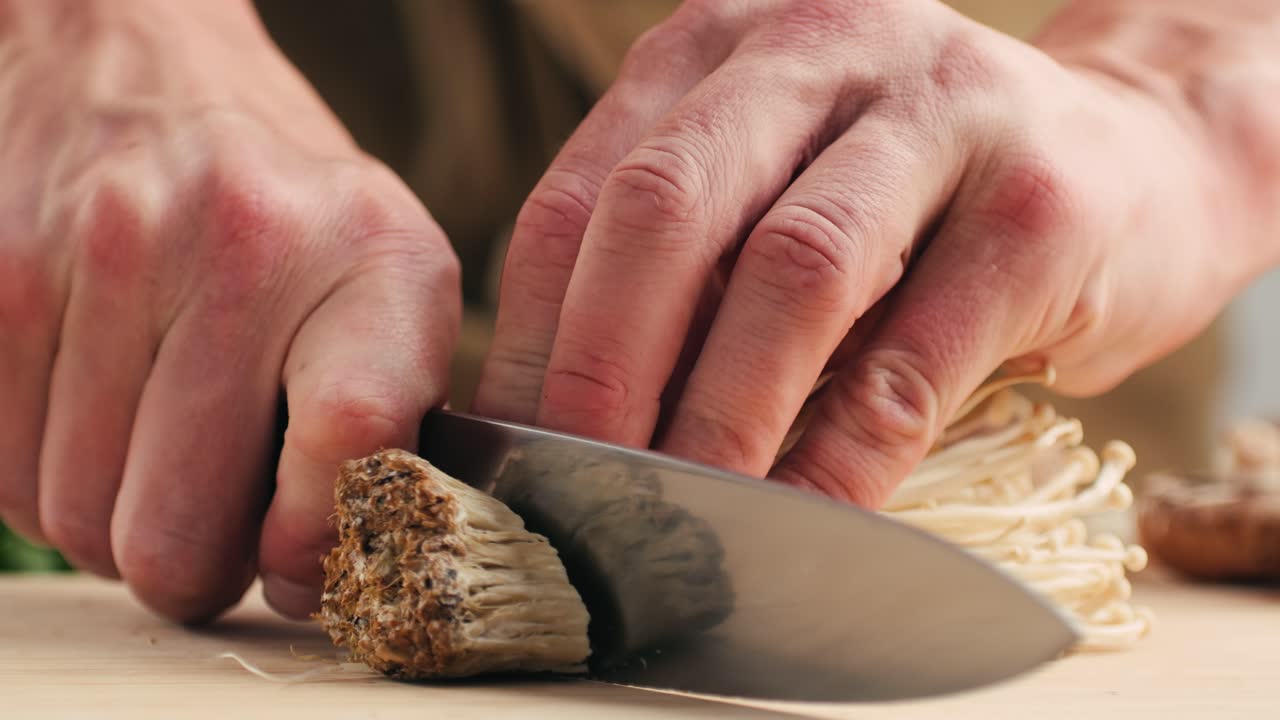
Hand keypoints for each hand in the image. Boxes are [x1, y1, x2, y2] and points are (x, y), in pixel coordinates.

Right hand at [0, 1, 458, 620]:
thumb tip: (307, 580)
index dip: (315, 544)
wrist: (147, 67)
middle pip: (173, 535)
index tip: (301, 566)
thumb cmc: (292, 213)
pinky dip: (52, 479)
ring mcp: (101, 252)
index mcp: (372, 255)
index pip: (350, 438)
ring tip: (161, 448)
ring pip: (73, 521)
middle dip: (197, 569)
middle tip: (215, 524)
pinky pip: (3, 475)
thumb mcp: (391, 283)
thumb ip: (386, 425)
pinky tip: (100, 417)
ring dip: (117, 521)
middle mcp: (238, 242)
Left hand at [476, 0, 1272, 505]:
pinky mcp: (1037, 201)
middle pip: (666, 211)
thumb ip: (688, 272)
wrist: (1138, 161)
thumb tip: (568, 423)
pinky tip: (806, 517)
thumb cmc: (921, 202)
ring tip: (683, 513)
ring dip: (723, 417)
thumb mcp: (780, 194)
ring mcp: (940, 106)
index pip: (584, 192)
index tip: (516, 448)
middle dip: (606, 370)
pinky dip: (846, 454)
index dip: (537, 335)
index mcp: (724, 48)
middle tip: (579, 488)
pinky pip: (913, 353)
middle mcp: (821, 45)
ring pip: (792, 271)